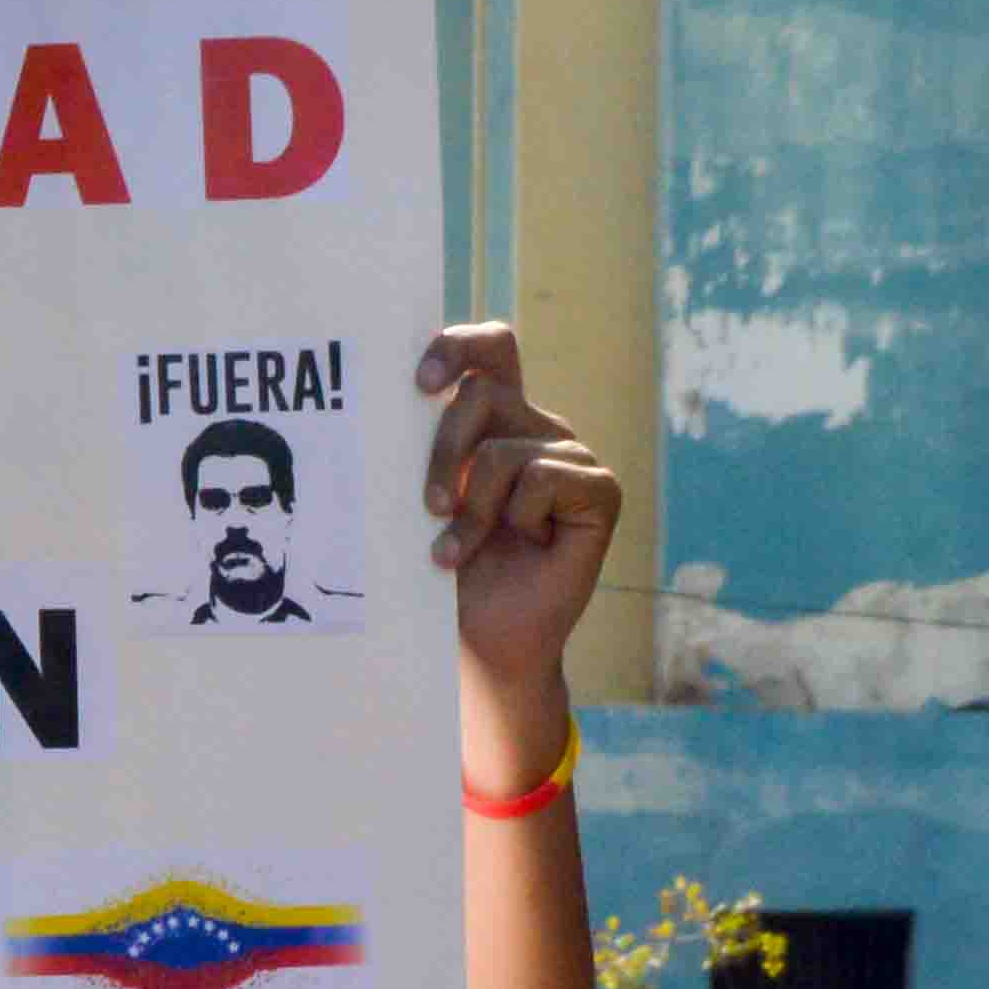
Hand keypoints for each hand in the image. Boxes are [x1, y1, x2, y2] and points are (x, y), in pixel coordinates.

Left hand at [415, 322, 614, 752]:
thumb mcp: (424, 503)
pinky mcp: (599, 491)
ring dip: (473, 508)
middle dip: (442, 450)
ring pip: (505, 448)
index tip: (419, 384)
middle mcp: (535, 427)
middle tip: (427, 506)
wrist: (484, 641)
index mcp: (495, 419)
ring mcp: (570, 457)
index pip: (489, 349)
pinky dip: (520, 516)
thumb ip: (421, 449)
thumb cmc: (447, 575)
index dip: (457, 347)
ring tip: (457, 551)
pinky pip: (547, 476)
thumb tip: (389, 403)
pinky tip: (521, 545)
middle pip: (483, 392)